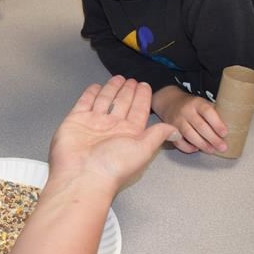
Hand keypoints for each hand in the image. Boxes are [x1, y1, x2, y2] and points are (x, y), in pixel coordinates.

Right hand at [48, 76, 179, 192]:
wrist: (83, 175)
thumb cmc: (115, 164)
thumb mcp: (143, 149)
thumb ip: (158, 135)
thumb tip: (177, 131)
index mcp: (129, 133)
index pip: (138, 111)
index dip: (142, 98)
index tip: (145, 85)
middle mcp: (112, 127)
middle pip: (122, 103)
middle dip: (128, 91)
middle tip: (132, 80)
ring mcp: (93, 122)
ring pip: (105, 100)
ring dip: (112, 89)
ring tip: (118, 78)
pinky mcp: (76, 119)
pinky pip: (85, 102)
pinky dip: (90, 94)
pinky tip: (95, 86)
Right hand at [152, 86, 227, 153]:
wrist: (170, 102)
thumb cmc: (192, 105)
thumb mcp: (203, 103)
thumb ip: (213, 113)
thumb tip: (232, 128)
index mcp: (197, 103)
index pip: (207, 112)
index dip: (217, 123)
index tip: (225, 133)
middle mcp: (186, 111)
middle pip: (200, 126)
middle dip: (213, 139)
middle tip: (222, 147)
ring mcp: (177, 121)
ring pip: (189, 134)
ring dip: (202, 144)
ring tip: (212, 150)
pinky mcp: (171, 129)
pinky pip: (179, 141)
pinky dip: (187, 147)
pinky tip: (196, 149)